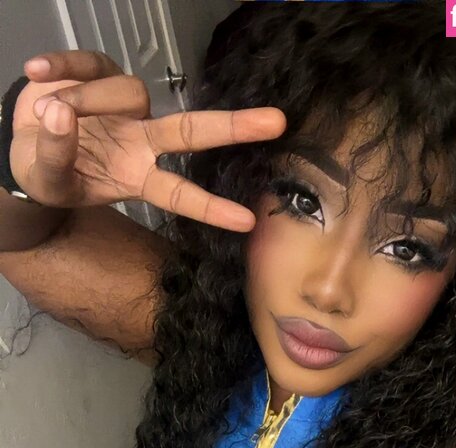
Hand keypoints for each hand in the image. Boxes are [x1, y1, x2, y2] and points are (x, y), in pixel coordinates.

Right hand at [11, 50, 286, 230]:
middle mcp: (141, 140)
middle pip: (193, 131)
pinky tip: (37, 72)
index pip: (179, 193)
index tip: (247, 222)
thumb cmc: (46, 172)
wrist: (21, 145)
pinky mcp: (101, 71)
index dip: (211, 207)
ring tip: (48, 113)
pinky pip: (87, 64)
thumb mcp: (48, 179)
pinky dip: (60, 67)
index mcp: (136, 176)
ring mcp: (126, 106)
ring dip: (84, 101)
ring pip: (126, 92)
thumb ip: (56, 154)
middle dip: (235, 126)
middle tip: (276, 122)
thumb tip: (59, 115)